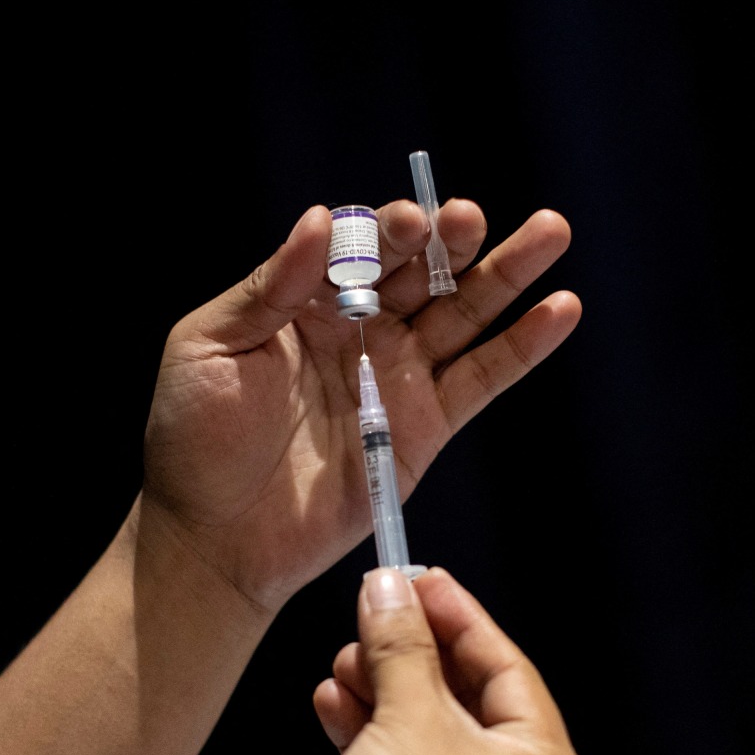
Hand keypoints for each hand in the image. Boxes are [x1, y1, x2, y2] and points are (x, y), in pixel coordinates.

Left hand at [139, 201, 580, 611]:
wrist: (214, 536)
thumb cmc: (195, 438)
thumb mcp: (210, 347)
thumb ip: (269, 286)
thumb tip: (320, 218)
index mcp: (303, 301)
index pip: (358, 247)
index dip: (384, 231)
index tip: (404, 223)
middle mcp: (356, 329)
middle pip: (418, 271)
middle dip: (447, 240)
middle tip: (468, 218)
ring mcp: (395, 376)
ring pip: (462, 314)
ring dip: (506, 274)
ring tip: (548, 231)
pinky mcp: (424, 428)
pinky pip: (481, 379)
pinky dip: (522, 346)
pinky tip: (560, 309)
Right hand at [313, 567, 578, 754]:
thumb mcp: (412, 719)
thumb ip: (402, 649)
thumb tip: (388, 588)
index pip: (506, 663)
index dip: (459, 614)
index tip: (419, 576)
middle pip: (457, 688)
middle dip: (405, 648)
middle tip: (373, 611)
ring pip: (418, 718)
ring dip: (374, 683)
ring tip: (346, 660)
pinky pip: (392, 750)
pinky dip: (362, 722)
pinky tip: (335, 700)